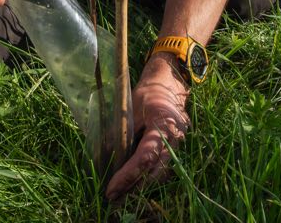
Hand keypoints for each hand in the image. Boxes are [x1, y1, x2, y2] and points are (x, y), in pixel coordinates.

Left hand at [106, 54, 190, 200]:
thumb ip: (120, 132)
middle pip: (155, 173)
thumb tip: (103, 155)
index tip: (111, 188)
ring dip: (140, 185)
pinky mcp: (173, 149)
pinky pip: (161, 168)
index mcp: (163, 127)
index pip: (144, 158)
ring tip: (120, 193)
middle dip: (133, 188)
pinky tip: (132, 182)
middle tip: (113, 197)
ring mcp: (176, 146)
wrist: (170, 83)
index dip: (127, 176)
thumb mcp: (131, 108)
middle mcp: (174, 141)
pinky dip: (147, 177)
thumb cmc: (149, 92)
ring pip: (159, 174)